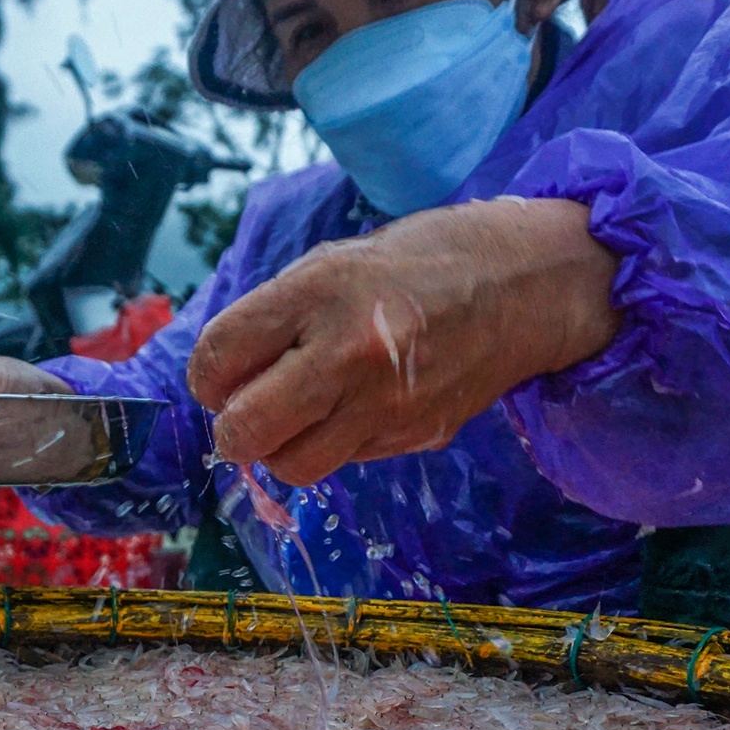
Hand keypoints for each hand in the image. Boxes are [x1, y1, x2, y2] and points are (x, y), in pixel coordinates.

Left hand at [186, 197, 620, 486]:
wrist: (522, 285)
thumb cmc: (415, 265)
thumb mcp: (333, 263)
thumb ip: (274, 318)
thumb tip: (222, 379)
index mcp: (317, 292)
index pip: (217, 358)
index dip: (207, 377)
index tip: (220, 376)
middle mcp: (347, 352)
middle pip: (244, 431)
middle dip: (232, 429)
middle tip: (245, 413)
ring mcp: (384, 403)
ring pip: (291, 466)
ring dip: (279, 449)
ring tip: (296, 418)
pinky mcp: (415, 436)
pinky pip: (344, 462)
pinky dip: (334, 444)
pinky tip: (353, 409)